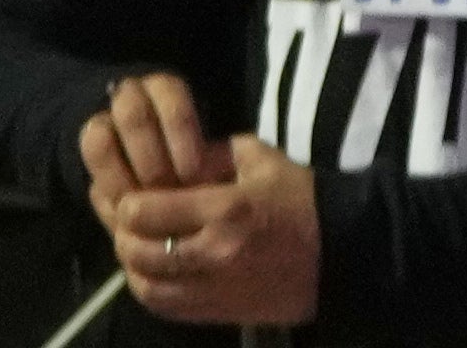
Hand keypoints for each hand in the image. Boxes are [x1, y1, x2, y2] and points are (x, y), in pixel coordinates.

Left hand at [78, 75, 315, 329]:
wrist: (341, 253)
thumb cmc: (302, 198)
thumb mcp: (261, 158)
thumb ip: (212, 154)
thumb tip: (172, 159)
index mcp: (226, 207)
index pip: (145, 211)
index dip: (127, 203)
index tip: (134, 195)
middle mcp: (214, 252)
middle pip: (137, 251)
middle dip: (124, 235)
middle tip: (130, 223)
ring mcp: (215, 288)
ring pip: (145, 285)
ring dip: (134, 266)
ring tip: (140, 248)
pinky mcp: (219, 312)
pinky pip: (166, 308)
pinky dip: (151, 291)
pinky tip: (156, 274)